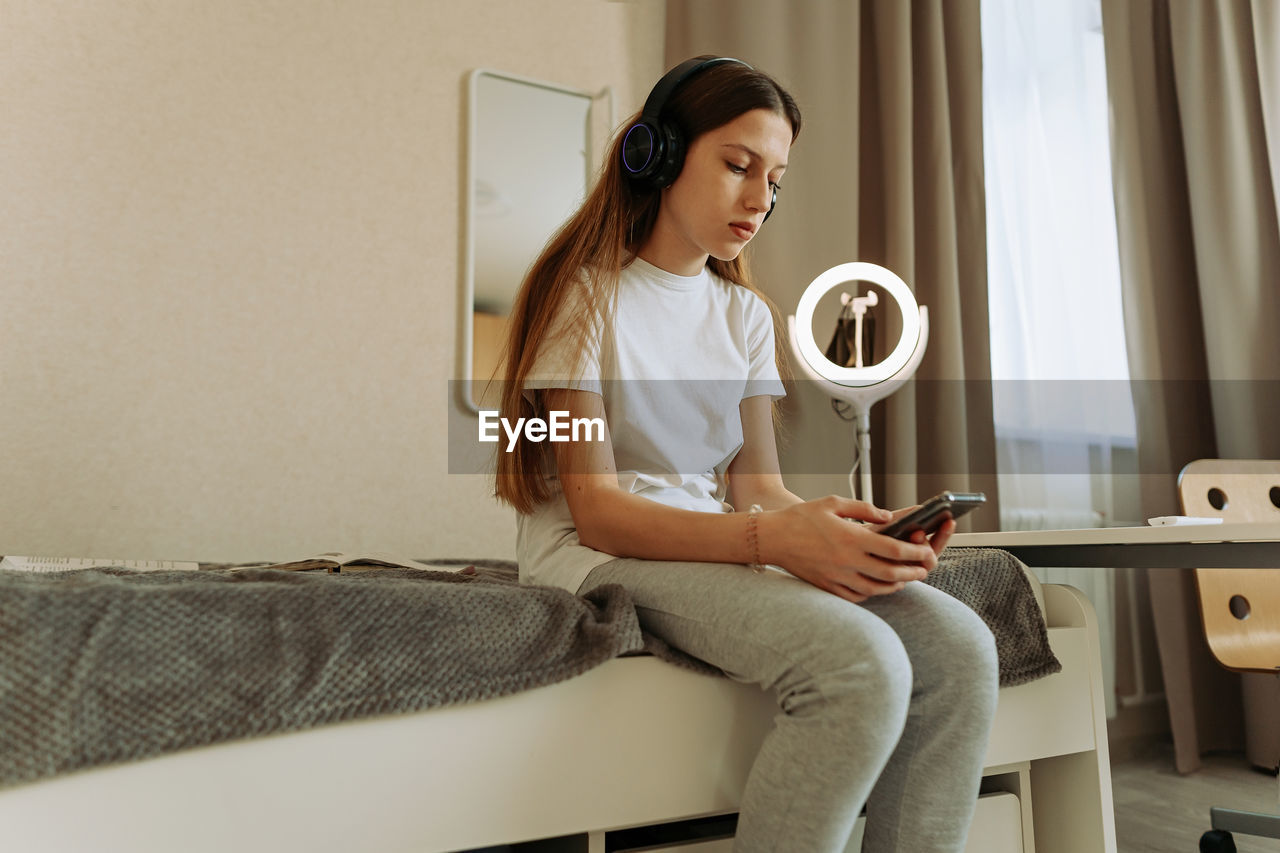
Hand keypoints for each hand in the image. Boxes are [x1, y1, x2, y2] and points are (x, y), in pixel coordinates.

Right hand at [758, 496, 941, 604]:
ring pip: (875, 589)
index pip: (893, 549)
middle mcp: (847, 561)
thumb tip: (888, 516)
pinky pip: (856, 596)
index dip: (914, 551)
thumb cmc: (801, 518)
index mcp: (851, 538)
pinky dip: (871, 593)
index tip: (925, 550)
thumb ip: (864, 508)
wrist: (772, 538)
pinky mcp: (828, 587)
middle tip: (923, 569)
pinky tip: (877, 587)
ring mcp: (837, 577)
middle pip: (890, 573)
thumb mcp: (833, 503)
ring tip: (904, 579)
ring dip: (895, 586)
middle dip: (911, 572)